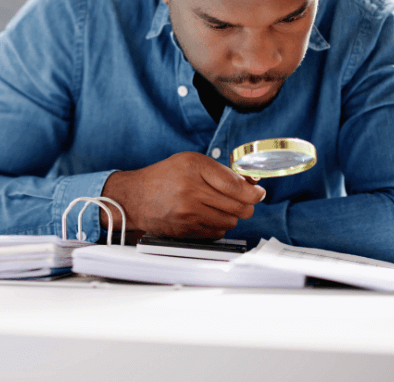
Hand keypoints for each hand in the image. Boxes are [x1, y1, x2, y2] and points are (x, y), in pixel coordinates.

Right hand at [100, 152, 265, 237]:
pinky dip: (219, 225)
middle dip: (247, 204)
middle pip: (239, 206)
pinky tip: (208, 216)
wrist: (135, 197)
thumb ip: (220, 171)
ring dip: (232, 215)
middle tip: (244, 199)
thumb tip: (250, 183)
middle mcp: (191, 191)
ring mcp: (189, 214)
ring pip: (231, 221)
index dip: (253, 191)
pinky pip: (218, 232)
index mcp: (194, 168)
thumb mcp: (191, 162)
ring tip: (220, 206)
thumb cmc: (164, 177)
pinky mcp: (187, 231)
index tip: (258, 192)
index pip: (235, 185)